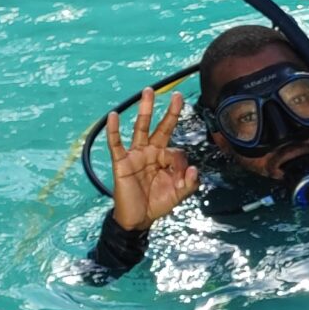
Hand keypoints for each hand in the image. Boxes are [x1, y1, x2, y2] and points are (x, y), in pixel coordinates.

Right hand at [104, 86, 199, 232]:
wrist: (137, 218)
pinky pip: (116, 143)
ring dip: (145, 110)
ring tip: (148, 91)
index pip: (177, 151)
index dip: (181, 164)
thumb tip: (194, 169)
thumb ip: (189, 183)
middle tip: (177, 94)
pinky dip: (113, 130)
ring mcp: (136, 155)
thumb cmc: (156, 203)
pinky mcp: (122, 162)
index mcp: (165, 159)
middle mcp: (151, 152)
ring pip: (141, 128)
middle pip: (161, 127)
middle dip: (170, 112)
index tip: (182, 178)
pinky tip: (113, 115)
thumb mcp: (178, 195)